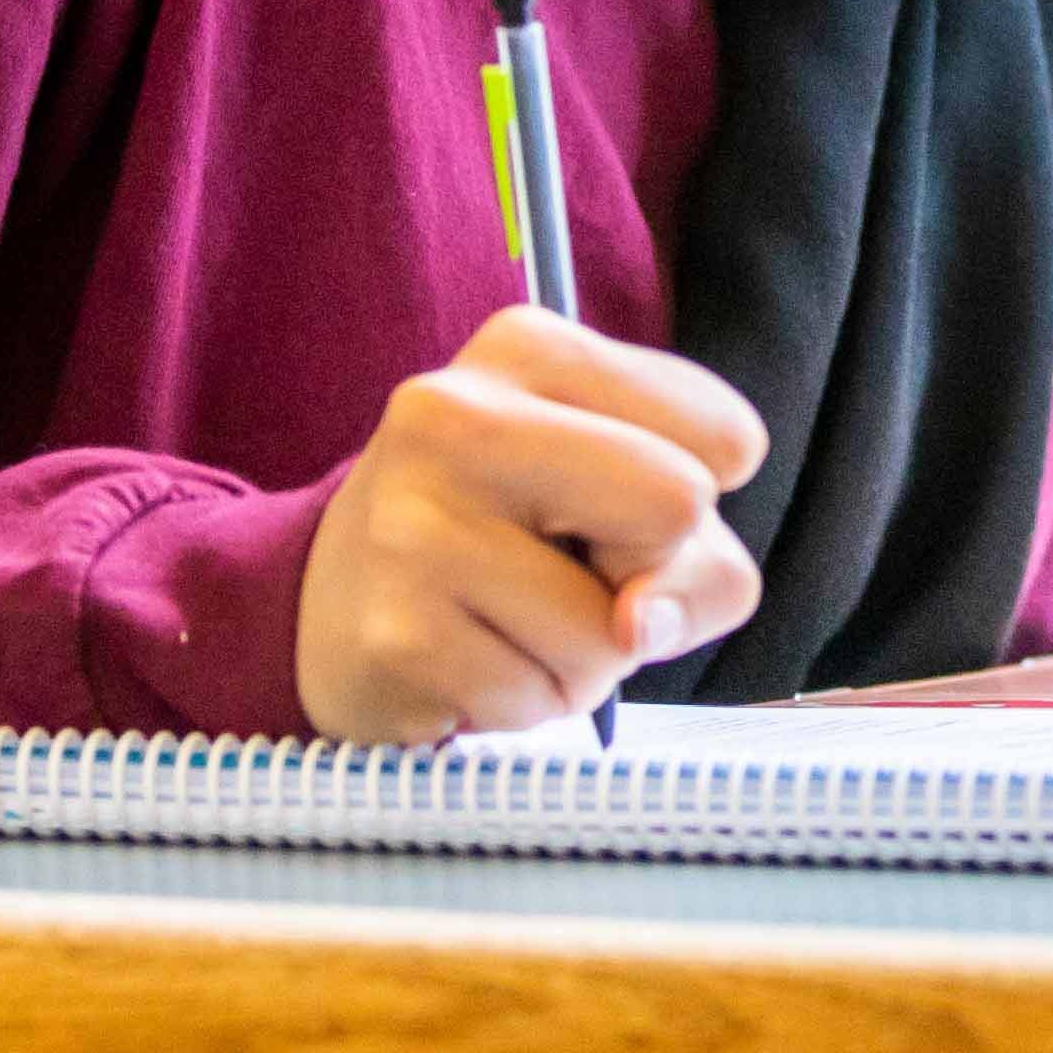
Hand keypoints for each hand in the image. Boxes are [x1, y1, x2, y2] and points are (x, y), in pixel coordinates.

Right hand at [299, 309, 769, 741]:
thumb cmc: (506, 547)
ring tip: (506, 621)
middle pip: (679, 505)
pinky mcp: (397, 633)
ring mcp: (415, 523)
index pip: (728, 437)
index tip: (612, 507)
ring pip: (615, 632)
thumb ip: (698, 558)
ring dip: (586, 660)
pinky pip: (542, 700)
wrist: (324, 610)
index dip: (696, 506)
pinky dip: (526, 703)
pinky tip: (465, 660)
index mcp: (528, 348)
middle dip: (650, 574)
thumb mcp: (618, 506)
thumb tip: (638, 623)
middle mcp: (456, 413)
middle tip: (567, 571)